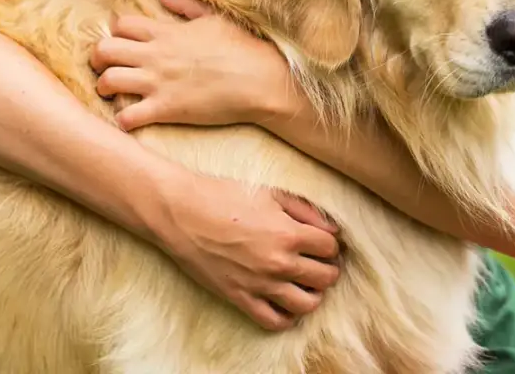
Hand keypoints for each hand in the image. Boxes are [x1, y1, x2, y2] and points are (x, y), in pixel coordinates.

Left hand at [90, 0, 298, 130]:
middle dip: (97, 59)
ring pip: (106, 82)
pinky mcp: (166, 109)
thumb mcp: (215, 18)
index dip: (115, 33)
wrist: (261, 80)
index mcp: (166, 31)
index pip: (120, 24)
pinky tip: (131, 120)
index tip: (123, 43)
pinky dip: (123, 120)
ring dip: (104, 89)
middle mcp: (155, 55)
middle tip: (105, 68)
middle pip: (103, 50)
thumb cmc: (242, 48)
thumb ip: (186, 5)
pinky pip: (127, 117)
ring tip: (112, 95)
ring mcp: (158, 82)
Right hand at [151, 169, 341, 330]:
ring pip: (307, 304)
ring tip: (305, 283)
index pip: (330, 248)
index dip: (329, 244)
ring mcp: (260, 284)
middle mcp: (278, 263)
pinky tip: (284, 301)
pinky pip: (274, 321)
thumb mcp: (270, 193)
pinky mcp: (240, 298)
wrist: (181, 213)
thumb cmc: (224, 196)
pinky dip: (286, 316)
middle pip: (326, 278)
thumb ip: (306, 211)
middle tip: (317, 261)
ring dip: (312, 294)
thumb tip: (332, 229)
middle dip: (327, 268)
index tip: (321, 242)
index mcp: (288, 233)